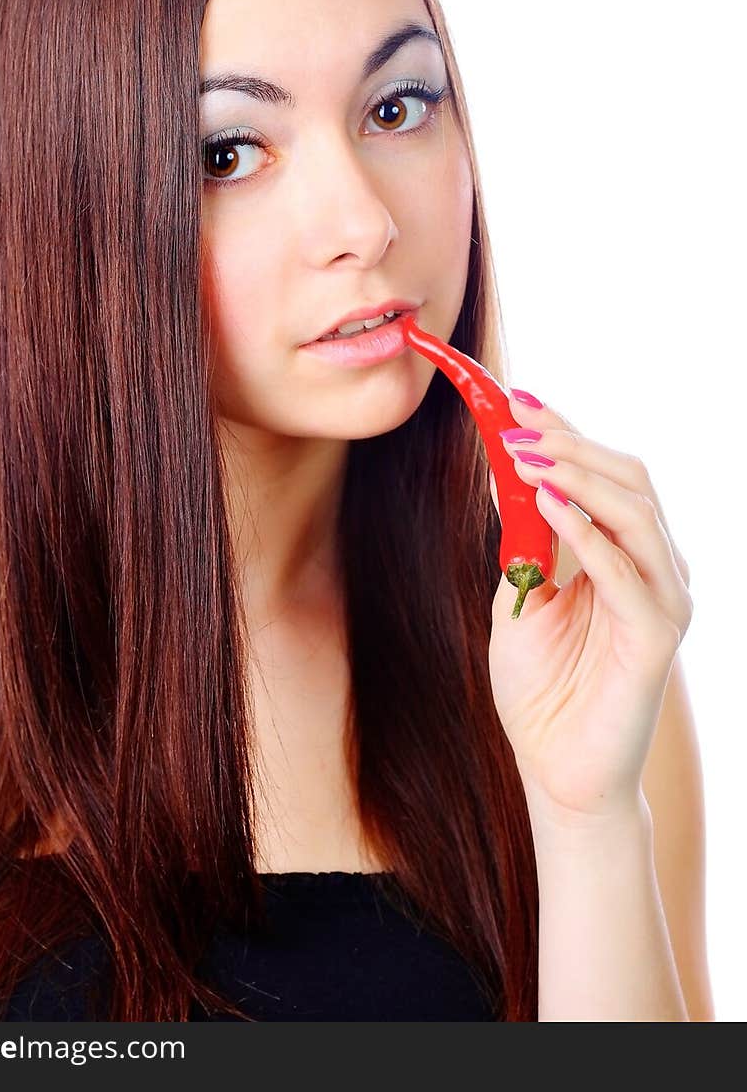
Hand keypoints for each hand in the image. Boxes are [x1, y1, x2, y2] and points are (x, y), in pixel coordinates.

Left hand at [487, 391, 692, 825]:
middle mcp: (656, 570)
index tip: (516, 400)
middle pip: (629, 480)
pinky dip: (588, 532)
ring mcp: (664, 601)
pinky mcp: (658, 638)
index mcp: (627, 556)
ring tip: (526, 453)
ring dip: (578, 475)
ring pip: (636, 512)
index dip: (566, 434)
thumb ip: (526, 541)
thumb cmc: (542, 692)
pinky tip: (549, 503)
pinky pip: (626, 573)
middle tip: (515, 419)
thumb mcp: (521, 597)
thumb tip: (511, 471)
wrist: (557, 773)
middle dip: (570, 443)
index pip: (606, 476)